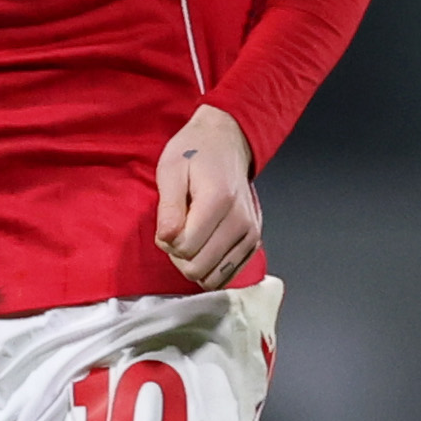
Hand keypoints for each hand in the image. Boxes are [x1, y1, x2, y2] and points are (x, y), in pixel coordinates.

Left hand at [155, 106, 262, 286]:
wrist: (227, 143)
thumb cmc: (195, 153)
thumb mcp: (170, 171)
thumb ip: (169, 208)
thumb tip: (167, 240)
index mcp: (219, 201)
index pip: (184, 248)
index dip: (166, 241)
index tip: (168, 221)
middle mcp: (241, 222)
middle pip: (198, 268)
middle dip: (179, 255)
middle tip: (178, 228)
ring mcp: (251, 234)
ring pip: (212, 277)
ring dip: (194, 262)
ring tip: (192, 235)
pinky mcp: (254, 243)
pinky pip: (227, 275)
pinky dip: (211, 266)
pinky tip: (205, 244)